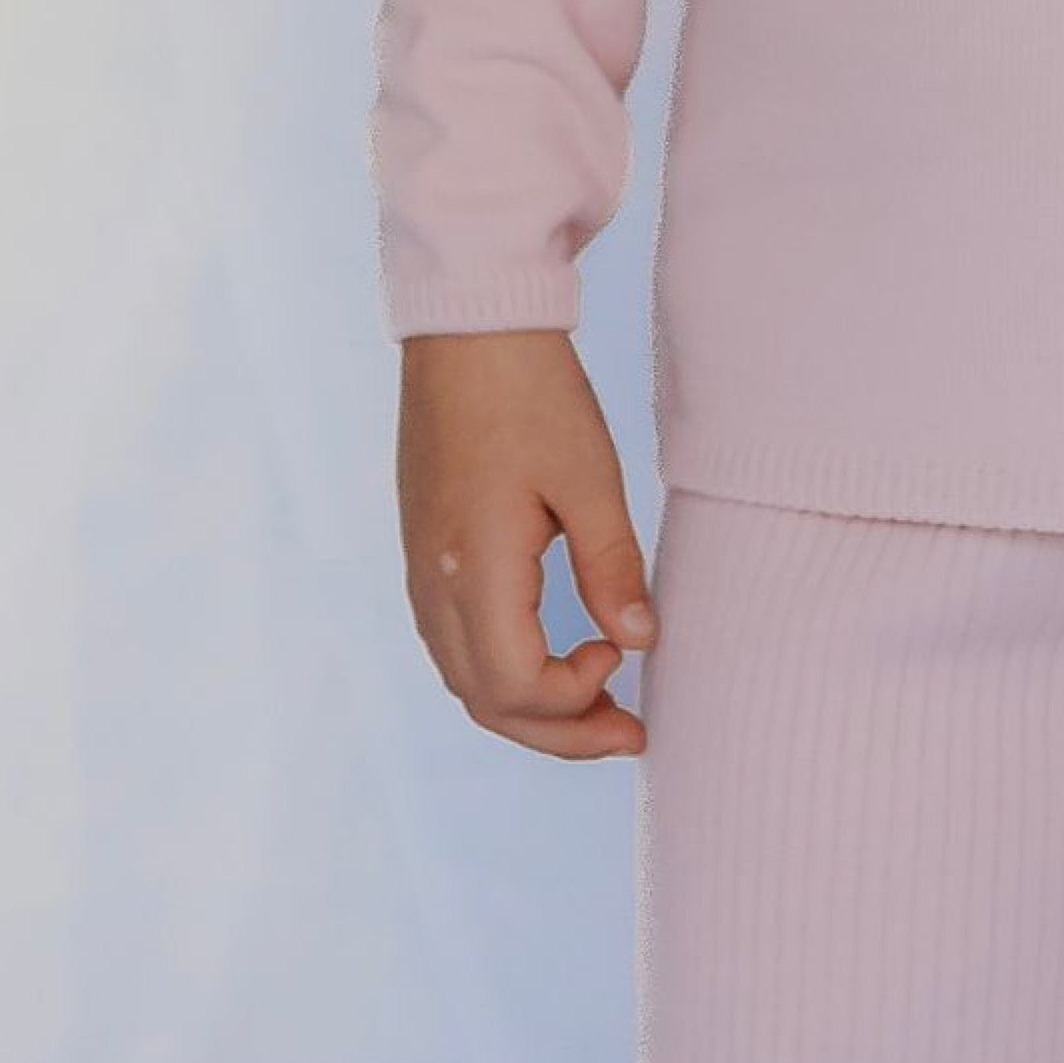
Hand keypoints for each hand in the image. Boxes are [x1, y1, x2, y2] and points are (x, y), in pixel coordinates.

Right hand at [396, 330, 655, 757]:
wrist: (468, 330)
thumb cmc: (533, 394)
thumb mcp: (589, 476)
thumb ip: (612, 565)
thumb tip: (642, 644)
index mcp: (472, 567)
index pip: (514, 687)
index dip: (574, 701)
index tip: (624, 657)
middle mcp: (433, 582)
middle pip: (486, 702)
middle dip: (560, 732)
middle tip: (630, 733)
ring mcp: (421, 570)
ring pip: (466, 679)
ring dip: (532, 708)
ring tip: (600, 704)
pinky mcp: (425, 553)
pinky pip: (456, 644)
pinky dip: (505, 673)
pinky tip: (554, 658)